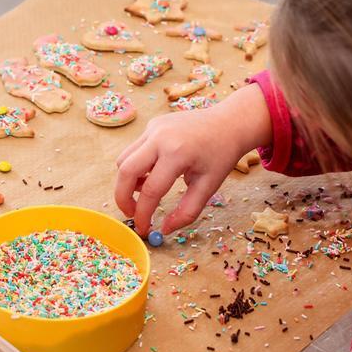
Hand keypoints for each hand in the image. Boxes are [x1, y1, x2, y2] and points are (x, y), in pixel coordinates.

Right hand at [114, 84, 271, 235]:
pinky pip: (133, 150)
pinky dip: (136, 167)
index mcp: (177, 153)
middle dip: (122, 198)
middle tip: (131, 214)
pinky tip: (153, 174)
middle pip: (125, 171)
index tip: (144, 229)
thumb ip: (187, 211)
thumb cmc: (221, 155)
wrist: (229, 123)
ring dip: (128, 181)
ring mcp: (153, 128)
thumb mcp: (209, 187)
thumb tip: (165, 229)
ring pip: (124, 160)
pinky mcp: (152, 125)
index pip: (151, 191)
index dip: (143, 215)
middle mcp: (160, 137)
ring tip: (146, 192)